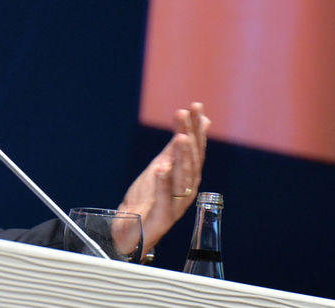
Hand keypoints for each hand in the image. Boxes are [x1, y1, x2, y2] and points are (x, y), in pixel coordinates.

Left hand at [117, 102, 209, 250]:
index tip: (195, 106)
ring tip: (179, 137)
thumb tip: (201, 120)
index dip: (196, 127)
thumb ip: (179, 145)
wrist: (133, 228)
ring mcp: (177, 203)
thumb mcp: (163, 163)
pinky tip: (162, 168)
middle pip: (191, 160)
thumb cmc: (151, 196)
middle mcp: (187, 188)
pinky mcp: (163, 216)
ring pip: (182, 178)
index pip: (195, 147)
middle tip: (184, 114)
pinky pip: (166, 199)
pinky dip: (164, 183)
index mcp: (188, 175)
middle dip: (189, 136)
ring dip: (181, 157)